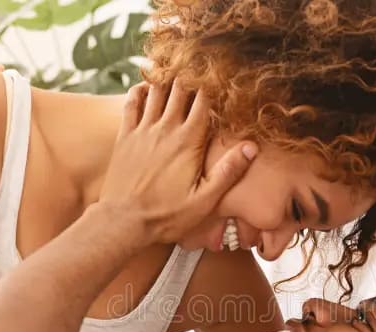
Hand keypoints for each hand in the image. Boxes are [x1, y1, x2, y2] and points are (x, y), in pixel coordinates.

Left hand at [99, 80, 257, 244]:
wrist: (123, 221)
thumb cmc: (167, 215)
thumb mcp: (205, 200)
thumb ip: (228, 172)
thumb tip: (251, 147)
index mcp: (189, 141)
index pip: (204, 100)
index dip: (214, 84)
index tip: (222, 74)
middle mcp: (166, 129)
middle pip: (181, 89)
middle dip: (192, 75)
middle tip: (201, 65)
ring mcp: (143, 130)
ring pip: (157, 91)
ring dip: (168, 78)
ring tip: (177, 68)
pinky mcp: (125, 137)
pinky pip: (132, 103)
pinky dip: (140, 90)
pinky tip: (147, 87)